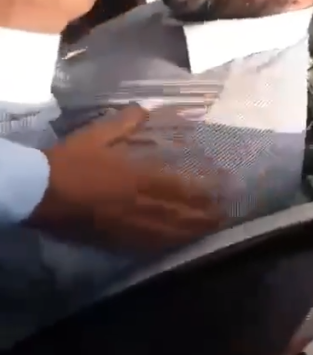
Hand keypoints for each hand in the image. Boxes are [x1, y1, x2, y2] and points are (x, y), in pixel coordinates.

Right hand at [26, 105, 224, 249]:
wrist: (42, 191)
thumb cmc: (72, 160)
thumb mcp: (99, 133)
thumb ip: (128, 122)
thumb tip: (147, 110)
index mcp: (139, 177)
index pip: (182, 186)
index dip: (206, 189)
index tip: (226, 187)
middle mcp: (141, 204)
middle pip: (182, 213)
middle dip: (207, 214)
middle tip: (228, 213)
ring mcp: (130, 225)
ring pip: (171, 232)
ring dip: (195, 231)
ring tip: (215, 229)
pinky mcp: (118, 239)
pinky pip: (151, 245)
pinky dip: (171, 243)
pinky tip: (182, 243)